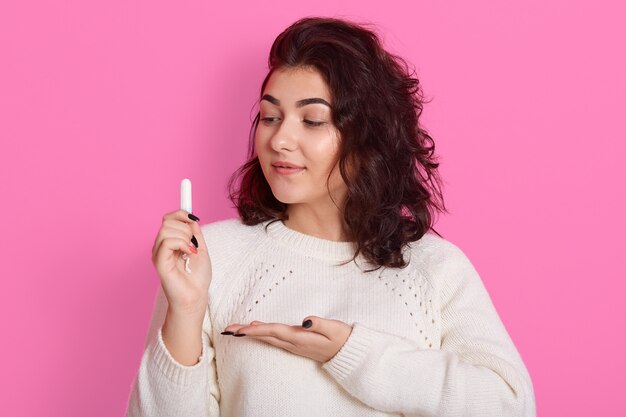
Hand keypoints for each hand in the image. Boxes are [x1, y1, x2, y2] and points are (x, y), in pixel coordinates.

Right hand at [151, 209, 211, 315]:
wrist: (196, 296)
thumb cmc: (197, 277)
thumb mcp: (200, 248)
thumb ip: (194, 233)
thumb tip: (191, 217)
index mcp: (170, 242)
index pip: (169, 218)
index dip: (180, 213)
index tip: (194, 218)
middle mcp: (161, 246)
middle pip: (167, 221)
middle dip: (186, 228)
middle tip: (194, 244)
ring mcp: (158, 253)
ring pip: (167, 229)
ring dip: (185, 237)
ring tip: (191, 251)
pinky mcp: (158, 261)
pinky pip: (167, 241)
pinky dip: (182, 244)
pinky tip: (189, 253)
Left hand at [222, 316, 352, 362]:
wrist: (349, 353)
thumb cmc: (342, 338)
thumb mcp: (334, 328)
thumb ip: (318, 324)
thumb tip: (304, 320)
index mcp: (300, 338)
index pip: (274, 331)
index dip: (256, 330)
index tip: (240, 330)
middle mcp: (293, 343)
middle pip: (265, 336)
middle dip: (246, 333)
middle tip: (227, 329)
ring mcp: (294, 345)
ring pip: (268, 338)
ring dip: (251, 333)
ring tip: (235, 330)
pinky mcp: (296, 344)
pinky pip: (274, 339)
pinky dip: (262, 334)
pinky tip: (256, 329)